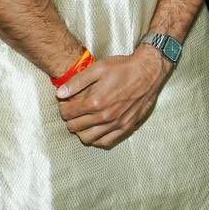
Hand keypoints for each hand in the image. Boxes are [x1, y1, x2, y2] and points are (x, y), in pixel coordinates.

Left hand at [56, 46, 170, 148]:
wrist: (149, 71)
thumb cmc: (124, 67)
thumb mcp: (99, 68)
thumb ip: (77, 82)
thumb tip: (59, 93)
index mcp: (96, 102)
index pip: (67, 113)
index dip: (63, 107)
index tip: (65, 102)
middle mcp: (105, 116)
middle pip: (75, 127)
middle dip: (69, 118)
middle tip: (73, 110)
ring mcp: (116, 124)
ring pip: (87, 138)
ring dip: (80, 130)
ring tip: (82, 120)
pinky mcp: (126, 127)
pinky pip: (105, 142)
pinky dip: (96, 139)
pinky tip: (95, 130)